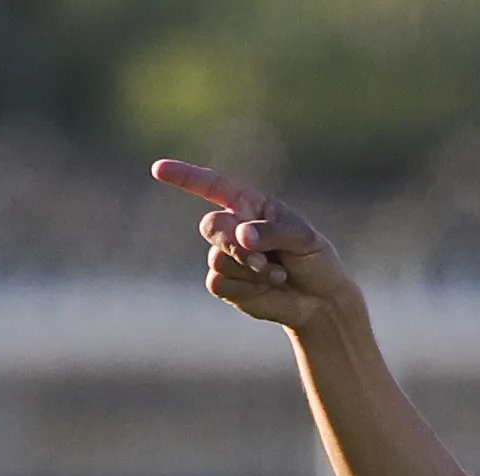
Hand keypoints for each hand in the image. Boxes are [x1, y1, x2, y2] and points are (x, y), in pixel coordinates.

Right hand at [152, 159, 360, 330]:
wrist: (320, 301)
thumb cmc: (314, 260)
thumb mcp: (303, 238)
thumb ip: (273, 231)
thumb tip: (241, 236)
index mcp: (249, 205)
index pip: (212, 185)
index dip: (184, 176)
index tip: (158, 169)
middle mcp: (233, 227)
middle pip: (211, 227)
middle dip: (234, 245)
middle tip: (262, 259)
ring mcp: (226, 257)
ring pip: (216, 258)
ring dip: (248, 269)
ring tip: (277, 274)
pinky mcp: (226, 285)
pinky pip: (217, 282)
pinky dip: (245, 287)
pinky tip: (266, 288)